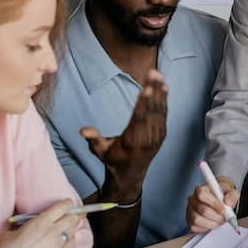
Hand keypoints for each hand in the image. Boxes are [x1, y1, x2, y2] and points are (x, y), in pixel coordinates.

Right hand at [0, 199, 80, 247]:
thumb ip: (26, 226)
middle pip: (73, 219)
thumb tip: (28, 225)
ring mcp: (57, 246)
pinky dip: (69, 242)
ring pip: (73, 232)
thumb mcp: (12, 231)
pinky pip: (70, 246)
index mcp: (41, 221)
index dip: (67, 204)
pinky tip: (64, 242)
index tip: (67, 205)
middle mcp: (53, 232)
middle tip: (73, 215)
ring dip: (70, 229)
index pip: (64, 207)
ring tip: (65, 230)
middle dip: (74, 216)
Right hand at [80, 70, 167, 197]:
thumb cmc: (112, 160)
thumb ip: (94, 140)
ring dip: (160, 92)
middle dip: (154, 90)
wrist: (130, 175)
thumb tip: (83, 131)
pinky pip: (163, 115)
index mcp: (133, 140)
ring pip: (159, 111)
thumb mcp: (101, 151)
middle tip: (154, 73)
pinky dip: (164, 101)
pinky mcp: (161, 134)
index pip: (139, 118)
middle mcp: (148, 137)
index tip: (148, 88)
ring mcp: (156, 136)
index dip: (144, 103)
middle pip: (151, 110)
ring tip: (158, 75)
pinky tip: (164, 88)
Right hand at [187, 178, 240, 232]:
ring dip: (211, 223)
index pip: (202, 195)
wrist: (219, 201)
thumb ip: (232, 195)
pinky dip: (206, 228)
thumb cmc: (222, 195)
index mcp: (201, 189)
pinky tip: (212, 223)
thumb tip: (228, 202)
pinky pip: (195, 227)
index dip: (214, 204)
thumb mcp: (230, 191)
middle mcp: (193, 199)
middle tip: (224, 218)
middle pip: (202, 210)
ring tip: (219, 221)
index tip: (224, 210)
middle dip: (216, 216)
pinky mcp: (189, 220)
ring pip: (197, 220)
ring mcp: (189, 210)